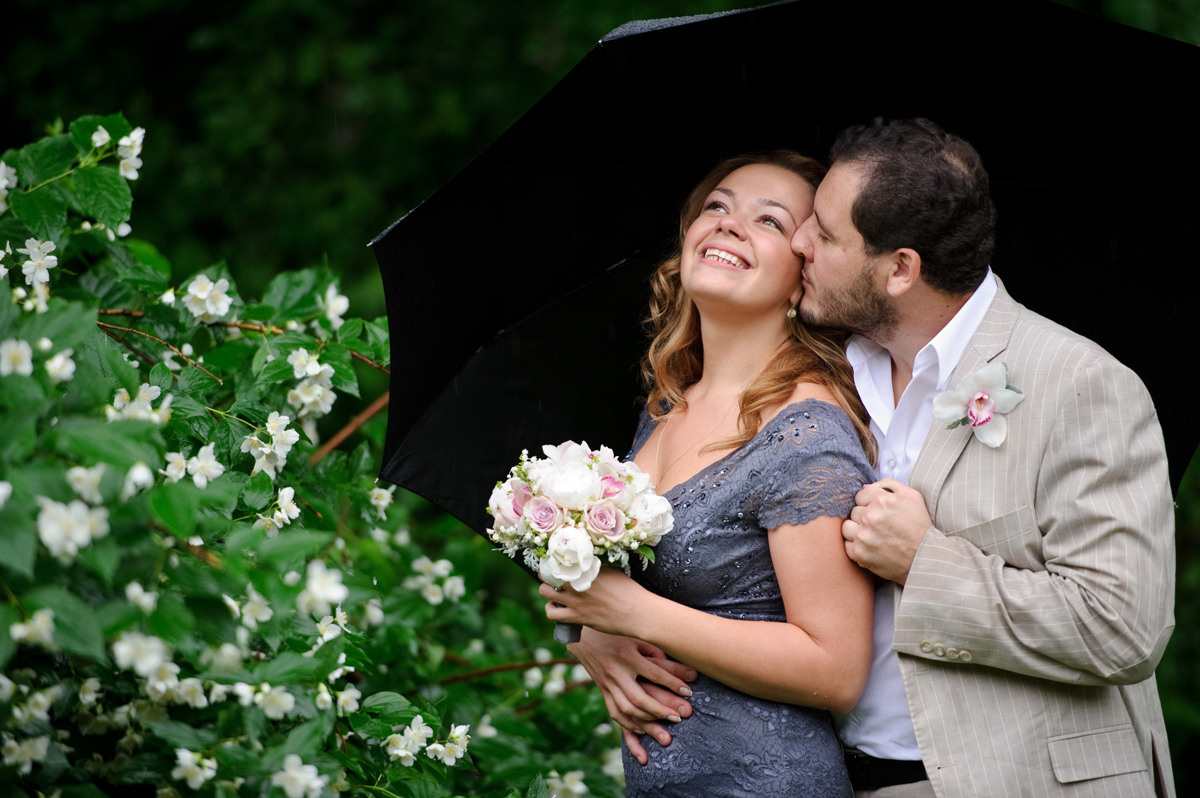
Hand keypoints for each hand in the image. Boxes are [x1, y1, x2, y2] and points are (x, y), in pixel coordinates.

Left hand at [538, 567, 644, 637]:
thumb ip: (595, 567)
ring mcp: (575, 600)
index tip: (554, 561)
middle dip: (547, 575)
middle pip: (549, 573)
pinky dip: (551, 610)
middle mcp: (578, 582)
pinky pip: (552, 613)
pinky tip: (558, 607)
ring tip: (553, 592)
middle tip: (551, 577)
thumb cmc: (629, 591)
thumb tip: (584, 564)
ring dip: (546, 591)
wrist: (637, 613)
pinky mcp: (576, 617)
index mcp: (587, 567)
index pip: (561, 559)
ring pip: (545, 592)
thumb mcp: (612, 571)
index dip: (553, 560)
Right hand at [567, 627, 695, 764]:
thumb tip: (674, 663)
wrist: (582, 634)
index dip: (673, 684)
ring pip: (626, 709)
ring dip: (646, 722)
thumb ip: (654, 649)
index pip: (654, 673)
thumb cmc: (615, 631)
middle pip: (639, 698)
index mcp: (628, 655)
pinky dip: (628, 724)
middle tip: (679, 717)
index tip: (689, 692)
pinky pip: (614, 712)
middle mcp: (616, 672)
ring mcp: (607, 683)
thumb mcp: (636, 634)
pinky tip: (641, 732)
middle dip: (660, 710)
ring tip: (664, 731)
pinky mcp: (602, 689)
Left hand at [841, 479, 931, 584]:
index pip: (860, 496)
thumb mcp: (912, 497)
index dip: (869, 503)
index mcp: (882, 501)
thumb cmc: (919, 526)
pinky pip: (847, 545)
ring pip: (847, 527)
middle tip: (879, 526)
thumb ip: (888, 485)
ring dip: (857, 530)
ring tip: (872, 536)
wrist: (925, 557)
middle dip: (864, 517)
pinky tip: (870, 547)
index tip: (878, 512)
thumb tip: (865, 487)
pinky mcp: (859, 553)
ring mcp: (863, 536)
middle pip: (854, 511)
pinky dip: (856, 546)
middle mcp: (870, 517)